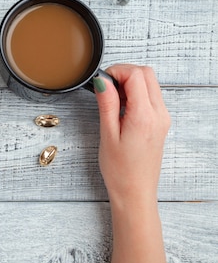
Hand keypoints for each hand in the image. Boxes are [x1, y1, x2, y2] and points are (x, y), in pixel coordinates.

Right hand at [93, 65, 170, 262]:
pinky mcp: (160, 122)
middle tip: (105, 86)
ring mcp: (162, 118)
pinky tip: (120, 106)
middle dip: (124, 73)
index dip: (117, 71)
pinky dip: (135, 93)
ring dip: (130, 82)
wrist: (135, 191)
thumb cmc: (120, 169)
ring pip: (150, 83)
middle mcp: (159, 114)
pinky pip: (150, 96)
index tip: (101, 80)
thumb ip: (107, 104)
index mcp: (145, 116)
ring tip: (111, 99)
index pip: (137, 75)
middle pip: (147, 74)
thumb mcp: (107, 134)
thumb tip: (103, 81)